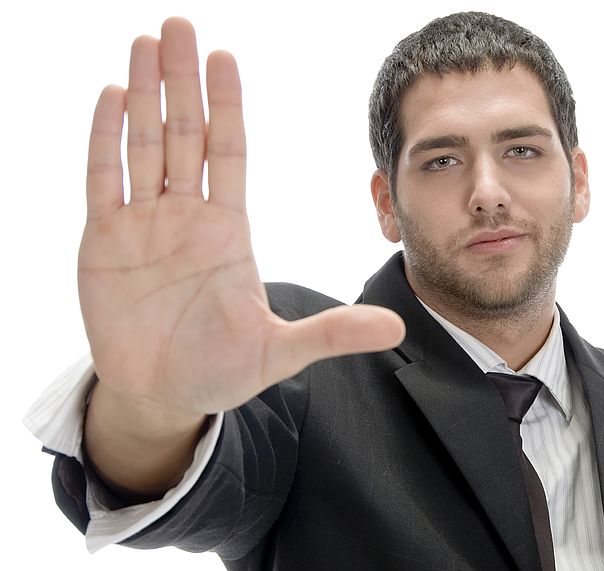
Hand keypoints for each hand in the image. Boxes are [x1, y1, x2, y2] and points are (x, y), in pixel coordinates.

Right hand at [79, 18, 403, 416]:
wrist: (165, 397)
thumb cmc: (221, 371)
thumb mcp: (280, 352)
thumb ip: (332, 333)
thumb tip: (396, 326)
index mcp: (228, 232)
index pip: (229, 153)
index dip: (228, 107)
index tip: (226, 59)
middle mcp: (187, 217)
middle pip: (185, 135)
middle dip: (182, 81)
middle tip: (178, 26)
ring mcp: (143, 225)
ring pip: (143, 146)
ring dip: (142, 95)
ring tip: (143, 44)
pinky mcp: (103, 243)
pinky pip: (103, 181)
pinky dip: (104, 140)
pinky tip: (110, 98)